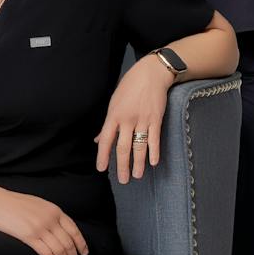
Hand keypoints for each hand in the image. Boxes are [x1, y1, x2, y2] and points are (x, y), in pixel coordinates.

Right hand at [0, 189, 88, 254]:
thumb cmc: (14, 204)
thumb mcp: (38, 205)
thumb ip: (51, 214)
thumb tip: (60, 228)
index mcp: (55, 210)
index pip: (74, 230)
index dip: (81, 244)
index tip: (84, 253)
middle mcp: (51, 219)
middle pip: (68, 242)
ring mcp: (40, 227)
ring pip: (60, 250)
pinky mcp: (29, 236)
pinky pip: (47, 253)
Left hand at [94, 55, 171, 183]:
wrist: (150, 74)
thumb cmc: (129, 87)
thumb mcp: (114, 103)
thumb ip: (107, 125)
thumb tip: (97, 140)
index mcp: (113, 116)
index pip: (105, 140)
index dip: (103, 156)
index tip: (102, 169)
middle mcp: (127, 119)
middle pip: (123, 148)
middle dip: (122, 166)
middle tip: (123, 180)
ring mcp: (142, 120)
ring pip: (139, 146)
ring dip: (138, 163)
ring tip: (137, 176)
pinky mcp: (156, 119)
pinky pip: (154, 138)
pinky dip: (154, 152)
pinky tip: (153, 163)